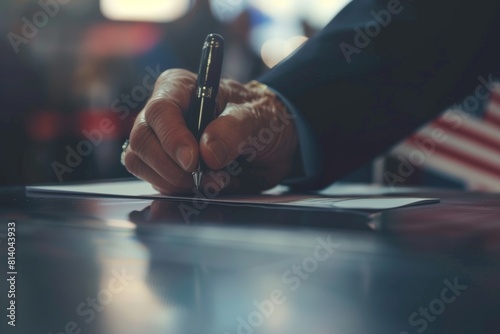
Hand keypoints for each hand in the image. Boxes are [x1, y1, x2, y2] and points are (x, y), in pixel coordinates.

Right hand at [123, 69, 297, 194]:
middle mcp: (164, 112)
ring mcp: (158, 139)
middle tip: (205, 178)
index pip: (161, 110)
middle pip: (142, 139)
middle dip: (171, 166)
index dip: (172, 138)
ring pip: (140, 162)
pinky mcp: (162, 164)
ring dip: (174, 181)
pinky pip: (154, 181)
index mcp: (181, 88)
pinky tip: (202, 184)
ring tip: (211, 180)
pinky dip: (177, 189)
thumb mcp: (257, 118)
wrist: (268, 141)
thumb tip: (207, 152)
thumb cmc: (258, 117)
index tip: (193, 161)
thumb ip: (234, 130)